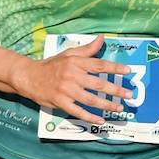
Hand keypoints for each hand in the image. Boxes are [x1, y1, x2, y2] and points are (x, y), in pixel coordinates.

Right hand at [13, 34, 131, 124]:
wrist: (28, 77)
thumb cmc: (51, 65)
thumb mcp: (68, 54)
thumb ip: (87, 49)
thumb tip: (102, 38)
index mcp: (76, 63)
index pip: (100, 65)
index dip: (115, 68)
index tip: (128, 71)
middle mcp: (73, 76)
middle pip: (99, 84)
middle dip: (116, 90)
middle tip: (129, 94)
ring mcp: (66, 90)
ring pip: (91, 99)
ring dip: (107, 105)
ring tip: (119, 108)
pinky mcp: (60, 102)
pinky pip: (78, 111)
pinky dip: (90, 117)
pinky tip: (101, 120)